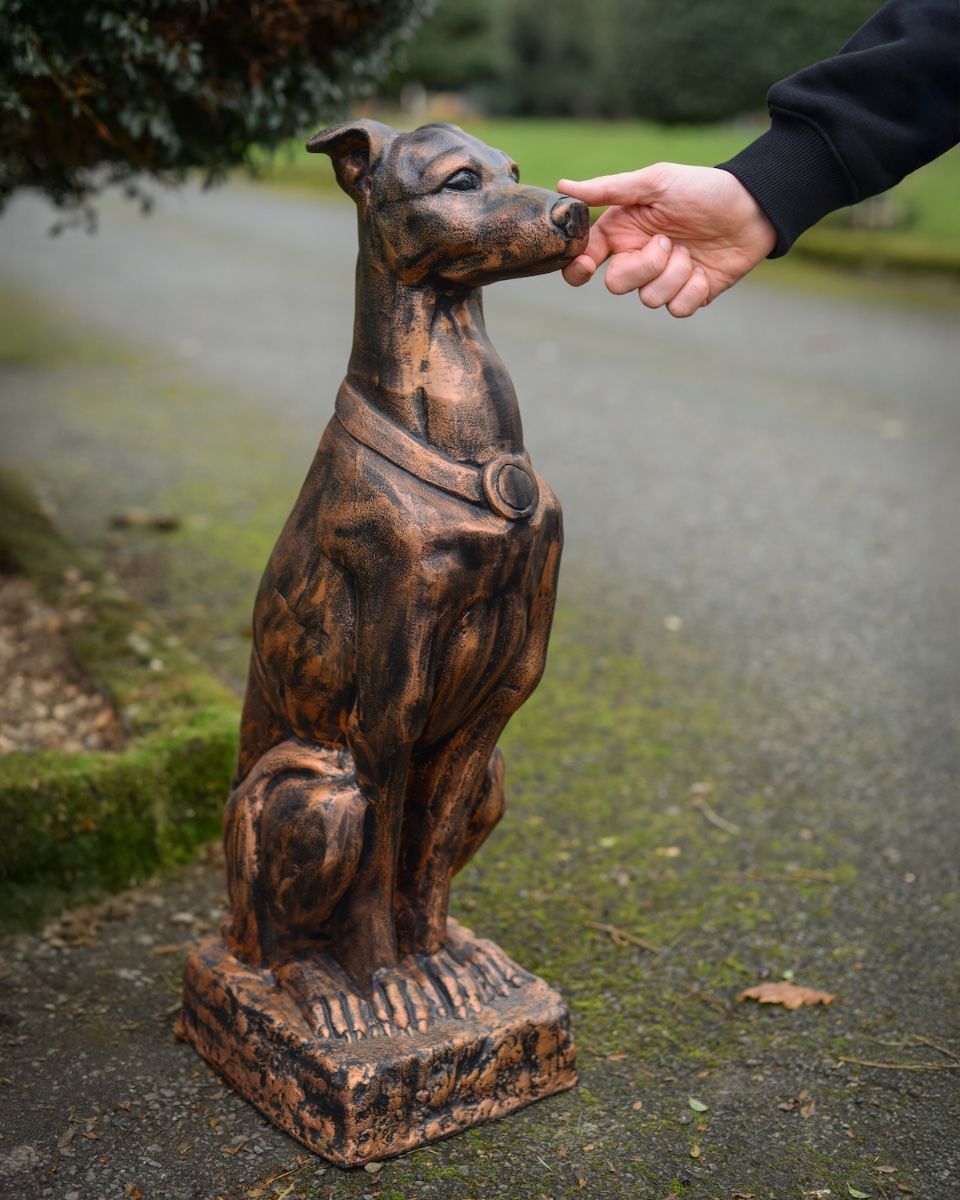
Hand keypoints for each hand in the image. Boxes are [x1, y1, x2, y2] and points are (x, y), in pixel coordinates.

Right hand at [558, 163, 776, 316]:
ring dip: (675, 274)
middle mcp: (639, 258)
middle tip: (668, 242)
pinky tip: (705, 271)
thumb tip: (563, 187)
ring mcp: (665, 279)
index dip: (580, 268)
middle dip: (644, 266)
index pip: (586, 259)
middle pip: (617, 284)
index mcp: (624, 232)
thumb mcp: (655, 181)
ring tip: (692, 251)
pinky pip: (677, 309)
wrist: (754, 207)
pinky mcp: (689, 295)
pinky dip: (692, 290)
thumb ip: (609, 189)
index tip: (588, 265)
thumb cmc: (704, 189)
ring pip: (649, 299)